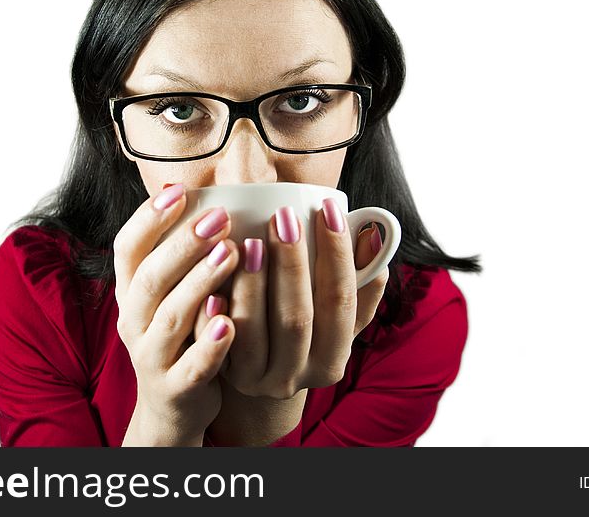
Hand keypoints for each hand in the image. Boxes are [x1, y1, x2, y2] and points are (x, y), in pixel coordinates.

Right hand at [112, 184, 239, 443]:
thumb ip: (185, 256)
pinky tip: (231, 322)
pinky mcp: (176, 389)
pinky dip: (210, 344)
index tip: (179, 190)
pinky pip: (192, 366)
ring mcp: (151, 357)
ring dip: (200, 282)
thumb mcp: (173, 293)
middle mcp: (133, 321)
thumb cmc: (183, 334)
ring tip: (230, 253)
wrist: (174, 406)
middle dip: (183, 244)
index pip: (127, 248)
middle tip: (218, 217)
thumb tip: (211, 194)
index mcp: (131, 292)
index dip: (148, 218)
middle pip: (150, 278)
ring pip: (172, 317)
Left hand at [195, 199, 388, 399]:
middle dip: (292, 264)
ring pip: (255, 330)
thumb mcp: (334, 312)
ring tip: (251, 241)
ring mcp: (258, 379)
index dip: (338, 254)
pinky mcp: (223, 375)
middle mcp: (299, 376)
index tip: (330, 208)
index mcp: (334, 358)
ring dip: (253, 283)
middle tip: (284, 216)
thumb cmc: (304, 327)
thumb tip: (373, 232)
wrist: (254, 374)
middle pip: (298, 317)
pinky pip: (217, 341)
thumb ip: (360, 277)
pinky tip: (215, 281)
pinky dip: (216, 311)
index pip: (342, 301)